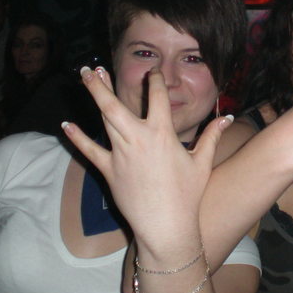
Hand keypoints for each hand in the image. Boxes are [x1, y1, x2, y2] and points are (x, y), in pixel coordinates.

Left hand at [62, 67, 232, 251]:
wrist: (166, 225)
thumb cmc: (187, 195)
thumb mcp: (202, 162)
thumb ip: (212, 136)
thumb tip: (226, 117)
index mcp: (162, 133)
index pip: (156, 97)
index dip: (155, 81)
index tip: (152, 71)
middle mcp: (138, 138)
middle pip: (115, 104)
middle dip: (102, 84)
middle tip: (92, 67)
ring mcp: (121, 154)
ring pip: (103, 120)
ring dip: (94, 98)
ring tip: (86, 80)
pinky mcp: (109, 170)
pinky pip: (89, 151)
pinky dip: (77, 138)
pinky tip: (66, 125)